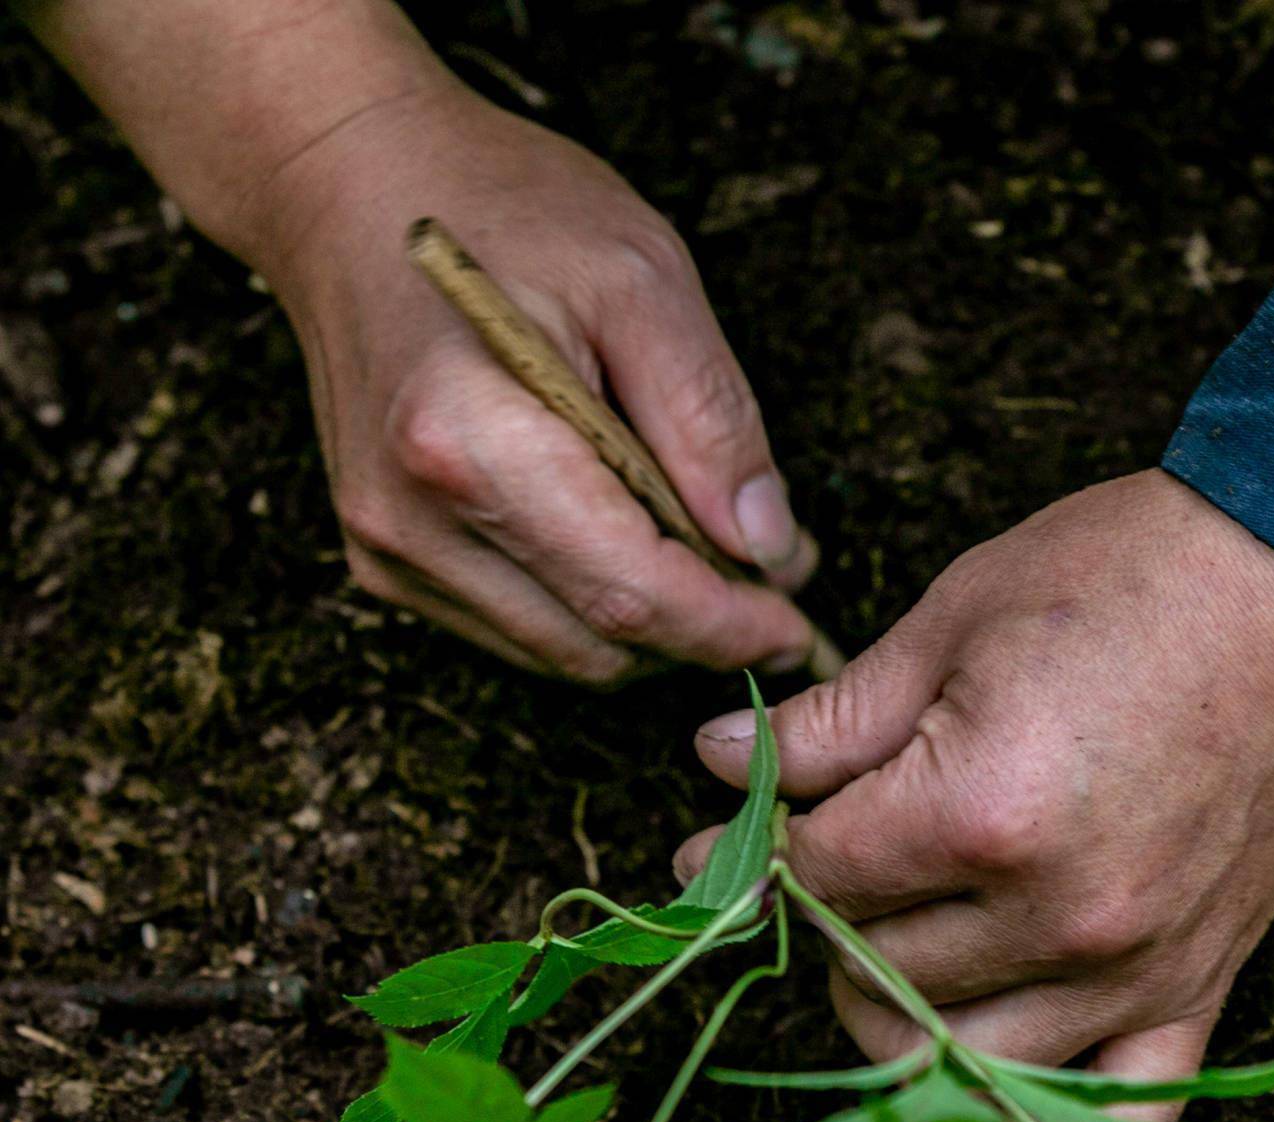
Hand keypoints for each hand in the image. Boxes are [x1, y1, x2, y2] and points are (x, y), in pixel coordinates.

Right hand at [257, 70, 815, 682]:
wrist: (346, 188)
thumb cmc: (499, 208)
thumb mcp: (640, 276)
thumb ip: (709, 420)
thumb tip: (769, 547)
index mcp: (468, 442)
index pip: (628, 593)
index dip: (729, 628)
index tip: (799, 624)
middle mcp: (413, 519)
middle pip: (598, 644)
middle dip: (698, 629)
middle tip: (767, 571)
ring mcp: (388, 551)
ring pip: (561, 654)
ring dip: (646, 626)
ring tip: (699, 545)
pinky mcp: (384, 564)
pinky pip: (517, 631)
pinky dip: (586, 608)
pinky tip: (616, 534)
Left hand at [677, 471, 1273, 1121]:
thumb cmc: (1132, 577)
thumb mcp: (953, 622)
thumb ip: (829, 722)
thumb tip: (718, 763)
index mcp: (979, 814)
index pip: (816, 880)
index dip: (752, 854)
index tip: (726, 836)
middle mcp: (1054, 918)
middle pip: (869, 974)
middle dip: (821, 918)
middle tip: (821, 866)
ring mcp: (1133, 971)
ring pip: (954, 1062)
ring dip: (895, 1014)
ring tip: (890, 943)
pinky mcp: (1200, 990)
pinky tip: (990, 1069)